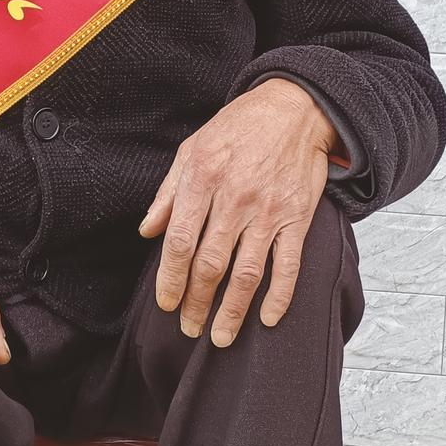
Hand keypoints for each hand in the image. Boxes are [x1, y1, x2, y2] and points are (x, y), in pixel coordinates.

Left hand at [138, 79, 338, 347]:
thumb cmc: (238, 127)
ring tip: (220, 337)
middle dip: (197, 302)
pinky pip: (288, 265)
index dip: (170, 277)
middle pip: (210, 264)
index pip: (180, 240)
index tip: (165, 303)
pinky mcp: (298, 218)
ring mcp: (269, 211)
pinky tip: (268, 320)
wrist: (293, 108)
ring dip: (232, 311)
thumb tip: (147, 230)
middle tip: (188, 326)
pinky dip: (279, 297)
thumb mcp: (192, 148)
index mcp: (203, 178)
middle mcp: (235, 198)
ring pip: (247, 273)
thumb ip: (168, 192)